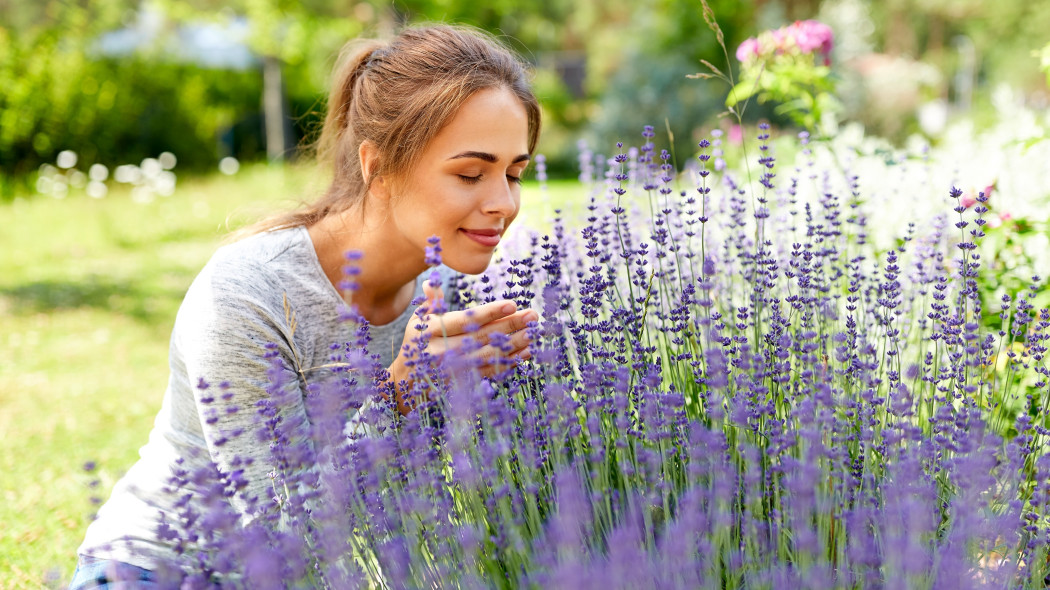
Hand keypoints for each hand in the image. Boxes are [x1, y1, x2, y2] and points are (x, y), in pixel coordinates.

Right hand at [386, 282, 536, 413]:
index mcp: (432, 331)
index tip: (512, 304)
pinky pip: (490, 372)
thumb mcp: (419, 319)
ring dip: (514, 345)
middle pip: (481, 337)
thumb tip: (432, 283)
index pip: (465, 320)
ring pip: (489, 356)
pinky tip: (526, 353)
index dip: (490, 313)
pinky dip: (510, 363)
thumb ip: (431, 301)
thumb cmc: (419, 340)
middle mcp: (442, 351)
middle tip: (533, 316)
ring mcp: (453, 370)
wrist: (408, 379)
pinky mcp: (462, 383)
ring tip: (534, 334)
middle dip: (510, 326)